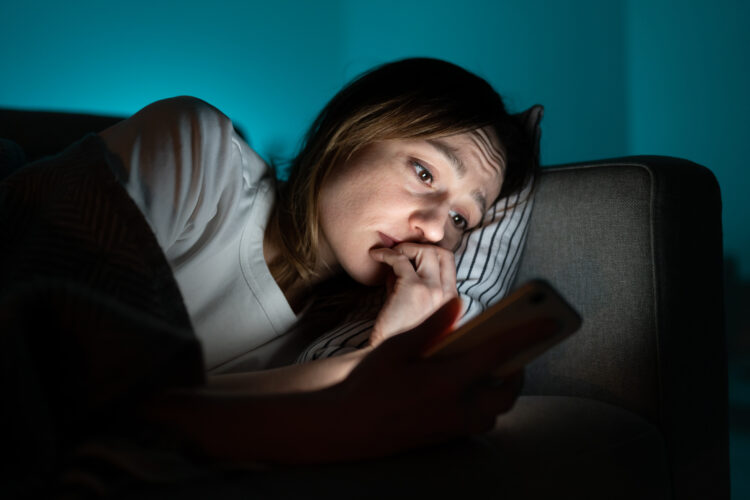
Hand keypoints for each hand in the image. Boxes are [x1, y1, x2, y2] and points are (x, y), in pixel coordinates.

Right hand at [332, 298, 526, 459]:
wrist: (348, 427)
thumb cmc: (368, 385)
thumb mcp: (395, 348)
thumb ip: (432, 327)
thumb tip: (458, 305)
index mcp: (446, 380)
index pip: (498, 353)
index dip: (528, 335)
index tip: (552, 322)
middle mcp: (457, 406)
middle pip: (507, 389)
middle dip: (518, 368)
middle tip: (514, 348)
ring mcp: (453, 425)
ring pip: (496, 409)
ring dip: (502, 388)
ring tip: (494, 367)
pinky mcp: (446, 435)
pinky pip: (480, 420)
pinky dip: (486, 403)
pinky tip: (469, 387)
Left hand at [369, 242, 457, 345]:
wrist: (389, 359)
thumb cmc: (397, 334)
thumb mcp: (413, 307)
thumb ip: (412, 284)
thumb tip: (400, 262)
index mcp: (452, 302)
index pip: (449, 263)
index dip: (429, 255)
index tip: (410, 257)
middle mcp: (448, 296)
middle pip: (442, 253)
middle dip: (420, 247)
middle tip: (400, 253)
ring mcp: (433, 292)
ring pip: (426, 251)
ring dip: (405, 248)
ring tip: (388, 255)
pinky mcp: (413, 289)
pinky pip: (401, 259)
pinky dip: (387, 254)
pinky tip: (376, 256)